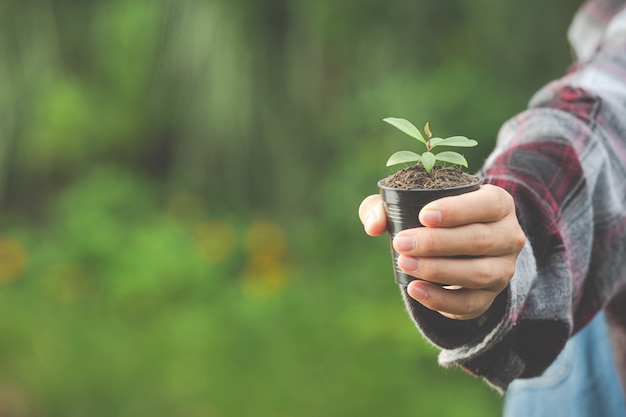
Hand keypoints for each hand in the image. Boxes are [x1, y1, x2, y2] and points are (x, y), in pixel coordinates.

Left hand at [358, 184, 525, 319]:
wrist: (456, 245)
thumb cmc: (431, 216)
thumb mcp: (410, 201)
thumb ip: (384, 206)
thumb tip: (374, 226)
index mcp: (499, 204)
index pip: (487, 204)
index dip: (457, 210)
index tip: (423, 215)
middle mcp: (509, 237)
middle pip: (479, 240)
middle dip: (437, 243)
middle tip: (401, 243)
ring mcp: (503, 269)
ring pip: (478, 273)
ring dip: (438, 270)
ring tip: (405, 263)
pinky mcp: (490, 297)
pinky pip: (470, 304)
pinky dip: (441, 299)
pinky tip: (415, 289)